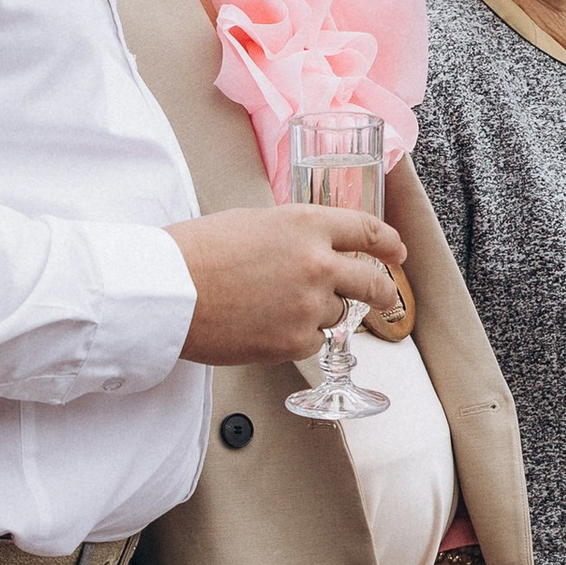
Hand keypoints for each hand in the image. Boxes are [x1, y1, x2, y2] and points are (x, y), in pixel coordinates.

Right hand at [169, 205, 408, 367]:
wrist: (168, 292)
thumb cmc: (196, 252)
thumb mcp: (254, 222)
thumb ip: (293, 234)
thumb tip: (311, 249)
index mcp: (307, 225)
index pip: (367, 230)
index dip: (389, 243)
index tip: (397, 252)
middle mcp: (318, 264)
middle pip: (373, 281)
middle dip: (384, 292)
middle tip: (386, 296)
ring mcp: (309, 306)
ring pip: (339, 316)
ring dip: (321, 313)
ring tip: (279, 308)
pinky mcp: (294, 341)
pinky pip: (315, 342)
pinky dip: (299, 337)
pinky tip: (268, 326)